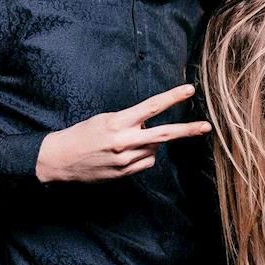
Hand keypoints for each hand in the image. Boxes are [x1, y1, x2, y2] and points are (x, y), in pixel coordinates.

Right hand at [36, 85, 210, 182]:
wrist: (58, 160)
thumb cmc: (82, 134)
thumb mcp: (104, 119)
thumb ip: (130, 121)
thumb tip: (151, 126)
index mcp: (118, 122)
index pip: (151, 107)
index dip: (172, 97)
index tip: (189, 90)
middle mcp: (124, 141)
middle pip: (164, 135)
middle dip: (187, 130)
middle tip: (206, 127)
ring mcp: (125, 160)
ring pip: (154, 150)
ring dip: (149, 144)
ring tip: (127, 143)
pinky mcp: (124, 174)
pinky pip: (146, 163)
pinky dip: (143, 157)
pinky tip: (125, 155)